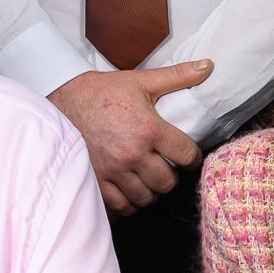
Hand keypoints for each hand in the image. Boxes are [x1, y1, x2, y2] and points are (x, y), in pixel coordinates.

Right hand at [50, 63, 211, 213]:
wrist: (65, 98)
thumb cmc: (104, 90)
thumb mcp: (142, 80)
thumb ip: (177, 76)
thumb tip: (208, 66)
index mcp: (148, 129)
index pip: (186, 155)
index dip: (192, 158)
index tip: (188, 157)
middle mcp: (132, 153)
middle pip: (167, 182)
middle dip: (171, 177)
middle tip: (166, 168)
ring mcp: (113, 170)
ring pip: (145, 197)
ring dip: (151, 191)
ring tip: (149, 180)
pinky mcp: (97, 179)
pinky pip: (121, 205)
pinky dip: (129, 202)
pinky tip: (130, 191)